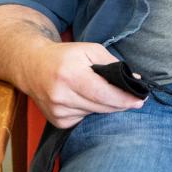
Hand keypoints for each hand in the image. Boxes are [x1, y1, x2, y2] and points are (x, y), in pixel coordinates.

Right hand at [18, 41, 145, 128]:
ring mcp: (57, 111)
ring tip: (102, 92)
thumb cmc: (65, 56)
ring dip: (105, 106)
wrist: (32, 66)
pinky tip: (85, 99)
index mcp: (70, 75)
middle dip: (120, 104)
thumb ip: (113, 64)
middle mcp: (61, 96)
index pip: (103, 93)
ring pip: (94, 113)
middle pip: (101, 106)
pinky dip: (90, 110)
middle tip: (135, 100)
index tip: (140, 100)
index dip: (123, 98)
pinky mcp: (56, 121)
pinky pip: (84, 119)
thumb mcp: (90, 50)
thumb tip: (134, 79)